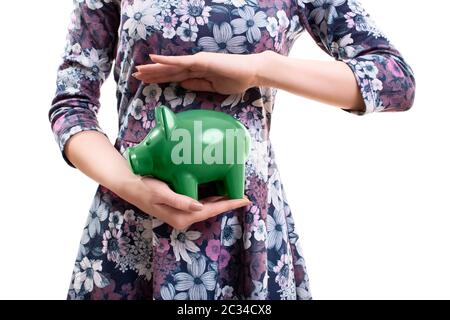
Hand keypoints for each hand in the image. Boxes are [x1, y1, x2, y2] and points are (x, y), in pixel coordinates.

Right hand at [119, 176, 250, 229]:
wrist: (131, 187)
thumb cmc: (145, 188)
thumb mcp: (161, 193)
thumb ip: (180, 201)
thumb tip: (200, 207)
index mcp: (182, 217)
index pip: (211, 210)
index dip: (229, 204)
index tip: (244, 199)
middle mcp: (184, 218)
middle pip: (212, 210)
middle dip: (228, 204)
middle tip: (245, 196)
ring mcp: (182, 214)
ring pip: (208, 207)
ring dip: (222, 201)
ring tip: (236, 194)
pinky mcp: (180, 208)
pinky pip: (201, 204)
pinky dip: (212, 199)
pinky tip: (218, 193)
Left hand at [132, 51, 267, 94]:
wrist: (251, 73)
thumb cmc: (236, 80)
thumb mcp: (212, 87)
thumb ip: (197, 85)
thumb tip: (181, 86)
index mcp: (197, 72)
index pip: (175, 76)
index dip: (160, 78)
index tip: (146, 81)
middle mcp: (194, 65)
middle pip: (169, 70)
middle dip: (152, 74)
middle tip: (135, 75)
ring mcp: (197, 61)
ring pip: (171, 66)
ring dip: (154, 68)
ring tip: (139, 70)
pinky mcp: (201, 61)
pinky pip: (180, 61)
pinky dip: (166, 60)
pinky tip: (153, 58)